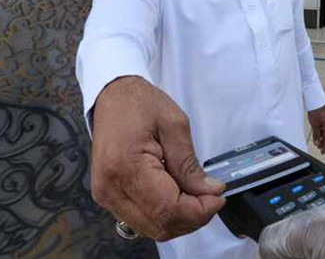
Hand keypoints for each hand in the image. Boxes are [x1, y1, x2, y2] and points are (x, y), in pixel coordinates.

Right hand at [90, 76, 225, 240]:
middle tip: (212, 197)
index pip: (167, 208)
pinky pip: (142, 219)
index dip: (198, 211)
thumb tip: (209, 191)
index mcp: (126, 166)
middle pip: (160, 225)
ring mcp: (106, 195)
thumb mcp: (174, 125)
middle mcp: (111, 187)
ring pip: (151, 228)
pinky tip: (178, 196)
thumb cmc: (140, 104)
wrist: (112, 96)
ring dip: (180, 219)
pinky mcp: (108, 196)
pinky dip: (165, 214)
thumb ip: (189, 164)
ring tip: (196, 195)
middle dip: (192, 218)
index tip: (218, 197)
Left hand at [308, 106, 324, 153]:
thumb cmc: (316, 111)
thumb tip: (317, 143)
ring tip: (320, 148)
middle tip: (324, 152)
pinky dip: (323, 137)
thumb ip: (316, 135)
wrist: (315, 102)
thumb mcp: (314, 125)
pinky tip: (319, 140)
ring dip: (324, 142)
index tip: (324, 152)